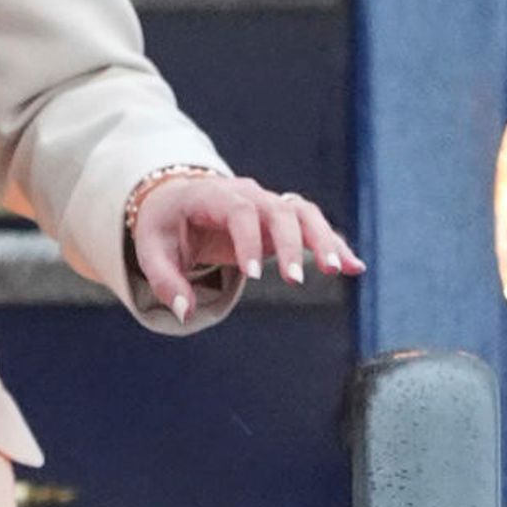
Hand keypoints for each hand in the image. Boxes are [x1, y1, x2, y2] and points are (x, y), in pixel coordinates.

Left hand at [130, 172, 363, 322]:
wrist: (177, 200)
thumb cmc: (164, 226)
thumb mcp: (152, 249)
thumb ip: (165, 280)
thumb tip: (185, 312)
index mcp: (214, 196)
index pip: (239, 212)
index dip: (248, 241)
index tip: (253, 276)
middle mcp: (248, 194)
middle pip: (279, 210)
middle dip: (291, 245)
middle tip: (297, 281)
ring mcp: (268, 204)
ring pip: (304, 213)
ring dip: (324, 239)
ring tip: (341, 270)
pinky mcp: (282, 219)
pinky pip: (312, 225)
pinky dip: (334, 243)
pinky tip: (354, 267)